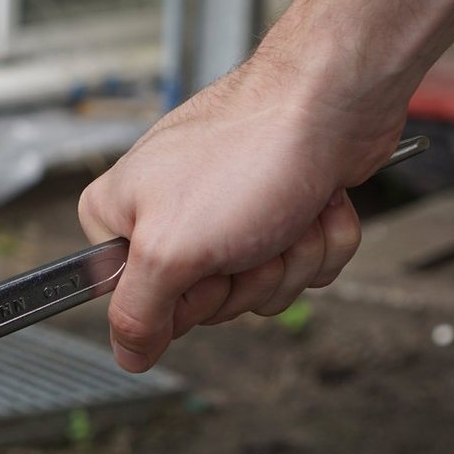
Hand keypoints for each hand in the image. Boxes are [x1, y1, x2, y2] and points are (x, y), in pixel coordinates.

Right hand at [77, 60, 404, 371]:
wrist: (333, 99)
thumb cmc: (249, 152)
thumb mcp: (170, 250)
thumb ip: (137, 311)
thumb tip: (125, 354)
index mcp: (120, 216)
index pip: (139, 306)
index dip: (183, 300)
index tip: (199, 266)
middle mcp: (168, 213)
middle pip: (206, 302)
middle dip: (247, 276)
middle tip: (249, 233)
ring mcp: (226, 213)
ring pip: (260, 286)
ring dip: (289, 257)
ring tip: (287, 211)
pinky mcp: (279, 210)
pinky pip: (300, 264)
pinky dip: (319, 241)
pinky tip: (316, 203)